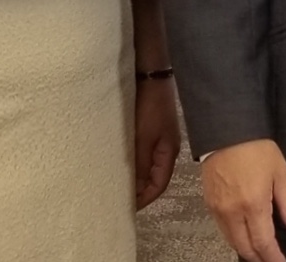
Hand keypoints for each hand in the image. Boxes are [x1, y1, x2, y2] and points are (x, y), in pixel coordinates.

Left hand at [132, 77, 181, 209]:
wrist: (151, 76)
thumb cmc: (150, 106)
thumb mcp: (143, 138)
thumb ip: (139, 163)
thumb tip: (135, 190)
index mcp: (168, 152)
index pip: (159, 185)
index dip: (145, 199)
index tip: (127, 209)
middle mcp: (165, 148)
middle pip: (154, 177)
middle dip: (139, 190)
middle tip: (119, 199)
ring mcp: (159, 138)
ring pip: (147, 166)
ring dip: (135, 176)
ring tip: (117, 183)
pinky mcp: (150, 129)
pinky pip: (143, 153)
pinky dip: (133, 162)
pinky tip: (120, 162)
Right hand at [202, 139, 285, 261]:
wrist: (226, 131)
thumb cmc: (256, 148)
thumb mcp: (281, 172)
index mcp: (253, 204)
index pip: (264, 243)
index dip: (273, 258)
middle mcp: (232, 212)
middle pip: (245, 248)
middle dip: (260, 258)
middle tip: (272, 259)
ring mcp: (218, 209)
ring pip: (232, 241)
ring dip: (246, 249)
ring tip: (261, 250)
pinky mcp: (209, 204)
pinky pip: (222, 229)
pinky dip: (234, 237)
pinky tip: (245, 234)